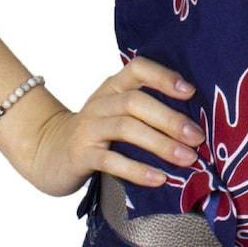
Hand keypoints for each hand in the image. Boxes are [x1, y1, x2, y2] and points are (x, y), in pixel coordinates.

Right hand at [0, 57, 205, 196]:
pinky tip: (159, 179)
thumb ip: (147, 108)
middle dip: (170, 119)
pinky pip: (111, 160)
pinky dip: (137, 169)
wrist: (50, 152)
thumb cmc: (98, 132)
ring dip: (160, 144)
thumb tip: (195, 120)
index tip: (191, 92)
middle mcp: (101, 101)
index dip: (164, 76)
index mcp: (114, 85)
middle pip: (137, 102)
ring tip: (187, 159)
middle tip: (197, 137)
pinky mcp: (81, 154)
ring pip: (127, 128)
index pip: (138, 68)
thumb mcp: (118, 111)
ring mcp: (89, 127)